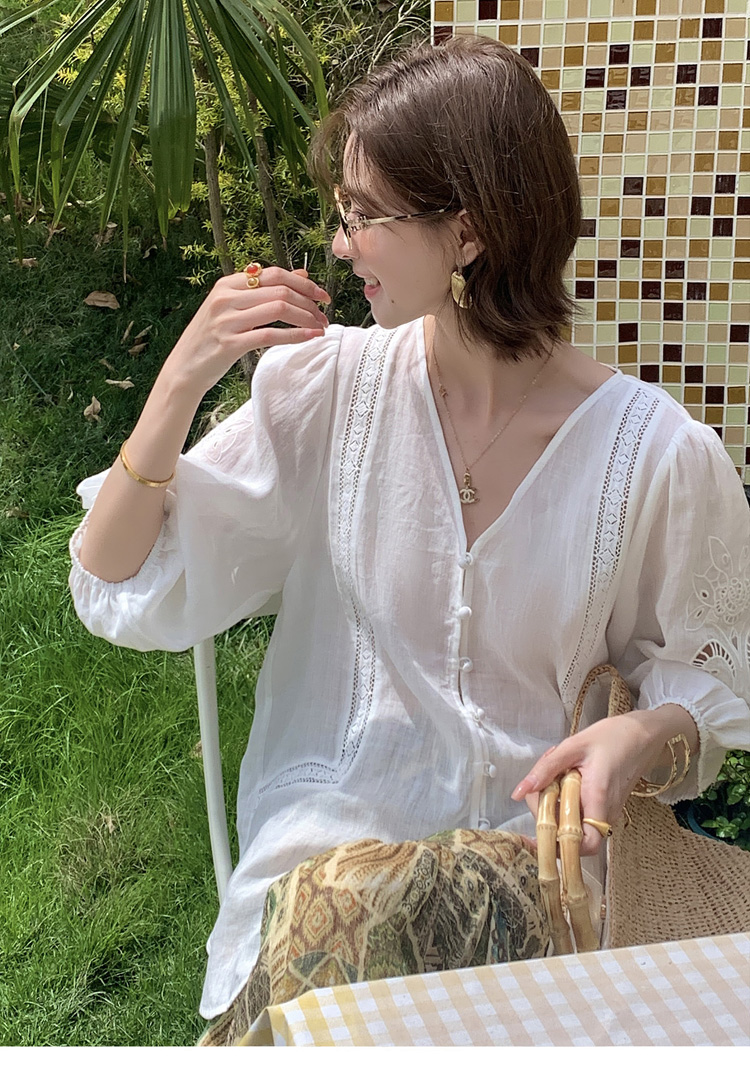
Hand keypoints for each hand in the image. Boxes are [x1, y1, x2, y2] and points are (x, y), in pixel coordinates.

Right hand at [163, 265, 330, 396]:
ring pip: (278, 309)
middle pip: (280, 290)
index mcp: (227, 285)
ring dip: (306, 318)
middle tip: (325, 315)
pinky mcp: (230, 344)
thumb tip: (300, 275)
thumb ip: (264, 291)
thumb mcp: (233, 308)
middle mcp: (226, 298)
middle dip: (309, 302)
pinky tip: (310, 338)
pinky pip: (270, 335)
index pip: (274, 274)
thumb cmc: (211, 339)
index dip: (303, 283)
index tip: (322, 295)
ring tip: (321, 327)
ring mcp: (226, 320)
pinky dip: (295, 335)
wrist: (184, 369)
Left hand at [510, 711, 680, 854]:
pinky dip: (566, 799)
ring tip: (557, 773)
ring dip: (555, 804)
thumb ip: (545, 770)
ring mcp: (608, 811)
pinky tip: (566, 775)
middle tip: (542, 782)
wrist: (642, 734)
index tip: (536, 831)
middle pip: (570, 834)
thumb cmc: (611, 737)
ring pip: (573, 822)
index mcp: (598, 799)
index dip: (559, 847)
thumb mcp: (573, 746)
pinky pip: (581, 813)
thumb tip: (517, 794)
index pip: (583, 845)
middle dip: (547, 813)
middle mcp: (606, 813)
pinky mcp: (606, 806)